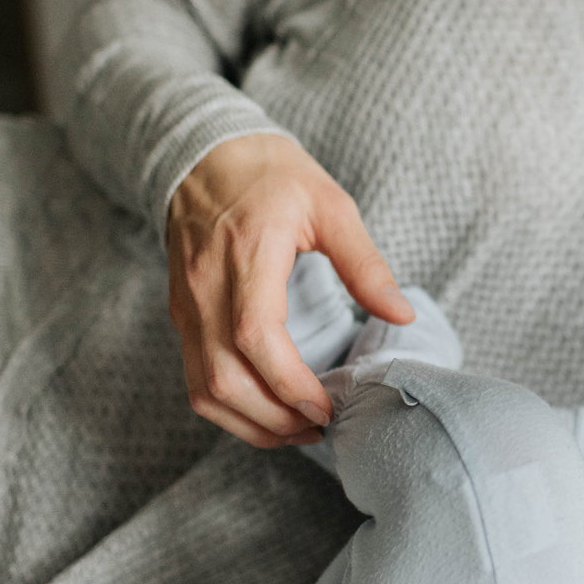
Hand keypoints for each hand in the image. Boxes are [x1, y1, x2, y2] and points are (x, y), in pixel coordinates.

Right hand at [166, 133, 415, 448]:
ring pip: (204, 389)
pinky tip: (268, 409)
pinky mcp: (182, 315)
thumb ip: (366, 264)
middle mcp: (206, 288)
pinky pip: (196, 378)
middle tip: (320, 427)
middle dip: (274, 419)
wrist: (204, 154)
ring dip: (250, 423)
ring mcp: (187, 305)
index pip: (255, 337)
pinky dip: (230, 407)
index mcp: (247, 255)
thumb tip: (402, 315)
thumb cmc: (271, 175)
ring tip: (298, 429)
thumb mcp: (331, 205)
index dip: (290, 385)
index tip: (327, 407)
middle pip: (225, 378)